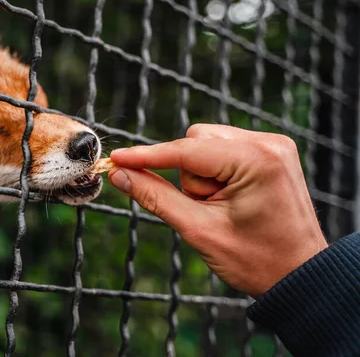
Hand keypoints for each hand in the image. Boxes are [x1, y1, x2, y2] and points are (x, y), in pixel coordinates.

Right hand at [108, 124, 326, 297]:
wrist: (299, 275)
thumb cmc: (257, 260)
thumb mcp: (199, 229)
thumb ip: (155, 196)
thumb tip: (120, 174)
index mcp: (256, 160)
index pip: (186, 150)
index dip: (146, 156)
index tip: (116, 158)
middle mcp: (267, 143)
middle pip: (197, 140)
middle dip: (189, 176)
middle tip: (205, 208)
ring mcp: (272, 145)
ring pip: (207, 143)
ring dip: (201, 176)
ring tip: (221, 207)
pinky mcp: (270, 153)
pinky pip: (223, 150)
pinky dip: (214, 173)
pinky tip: (229, 198)